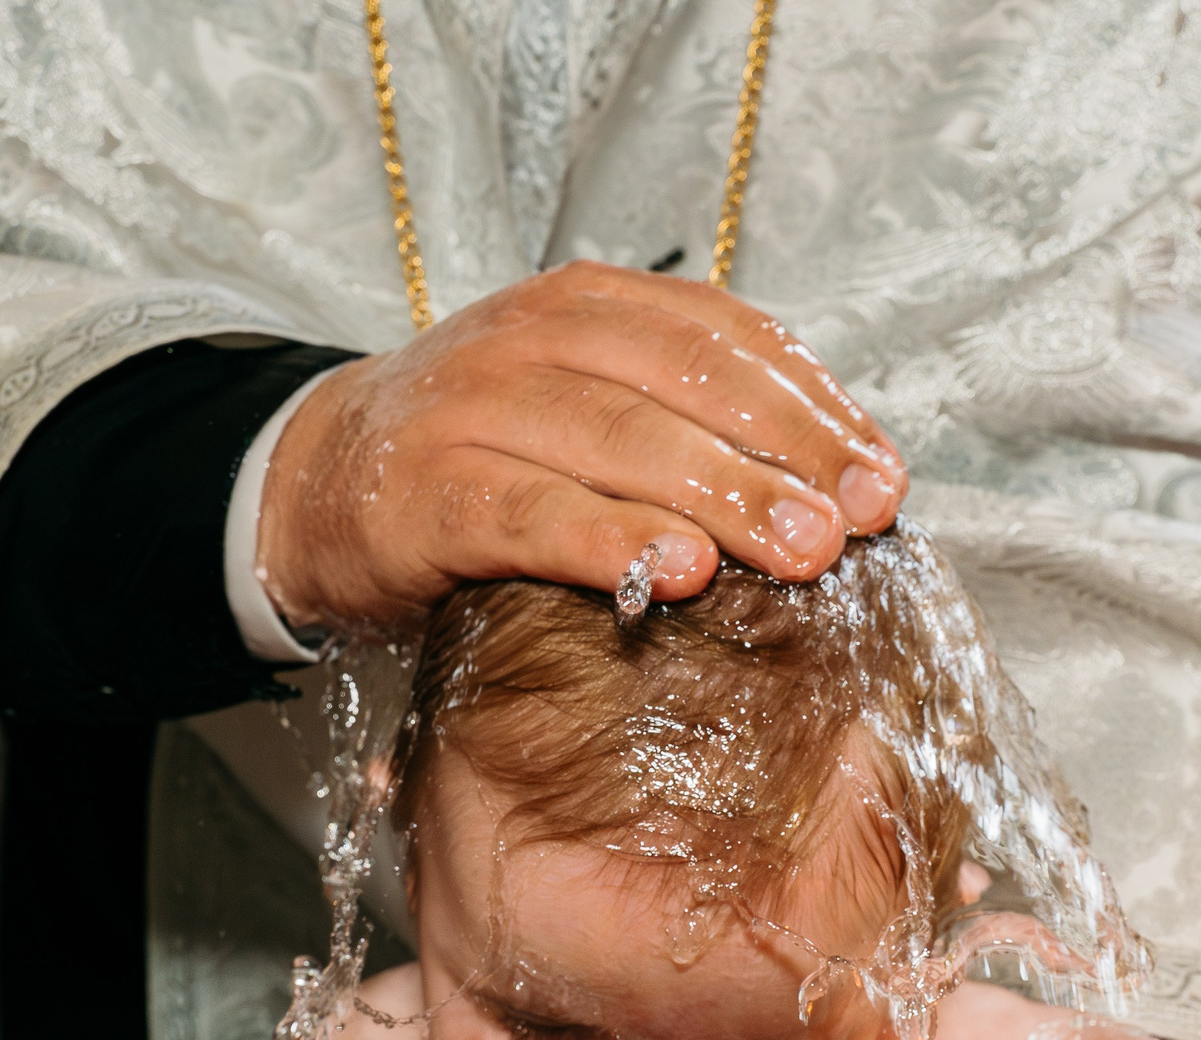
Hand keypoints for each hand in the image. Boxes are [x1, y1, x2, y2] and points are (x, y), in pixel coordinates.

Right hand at [256, 260, 904, 630]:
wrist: (317, 484)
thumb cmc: (487, 458)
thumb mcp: (590, 409)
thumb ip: (694, 425)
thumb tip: (840, 483)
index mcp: (588, 305)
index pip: (724, 339)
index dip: (812, 408)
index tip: (883, 480)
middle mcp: (529, 340)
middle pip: (681, 387)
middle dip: (782, 457)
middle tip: (854, 525)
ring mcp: (469, 411)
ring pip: (614, 444)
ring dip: (717, 497)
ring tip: (796, 553)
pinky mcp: (421, 494)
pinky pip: (526, 514)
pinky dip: (606, 541)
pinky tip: (673, 573)